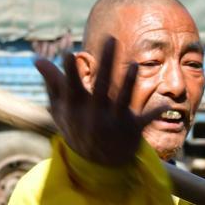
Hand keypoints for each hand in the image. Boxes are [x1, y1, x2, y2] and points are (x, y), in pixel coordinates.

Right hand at [34, 37, 165, 166]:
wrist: (97, 165)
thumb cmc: (78, 129)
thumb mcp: (62, 110)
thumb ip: (52, 84)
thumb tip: (37, 59)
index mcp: (77, 109)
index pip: (72, 86)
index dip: (69, 71)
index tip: (67, 52)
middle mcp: (95, 116)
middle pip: (102, 87)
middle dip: (107, 63)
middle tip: (112, 39)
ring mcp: (114, 123)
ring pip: (123, 101)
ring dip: (129, 83)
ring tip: (134, 64)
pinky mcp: (132, 130)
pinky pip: (145, 120)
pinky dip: (156, 113)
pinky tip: (167, 104)